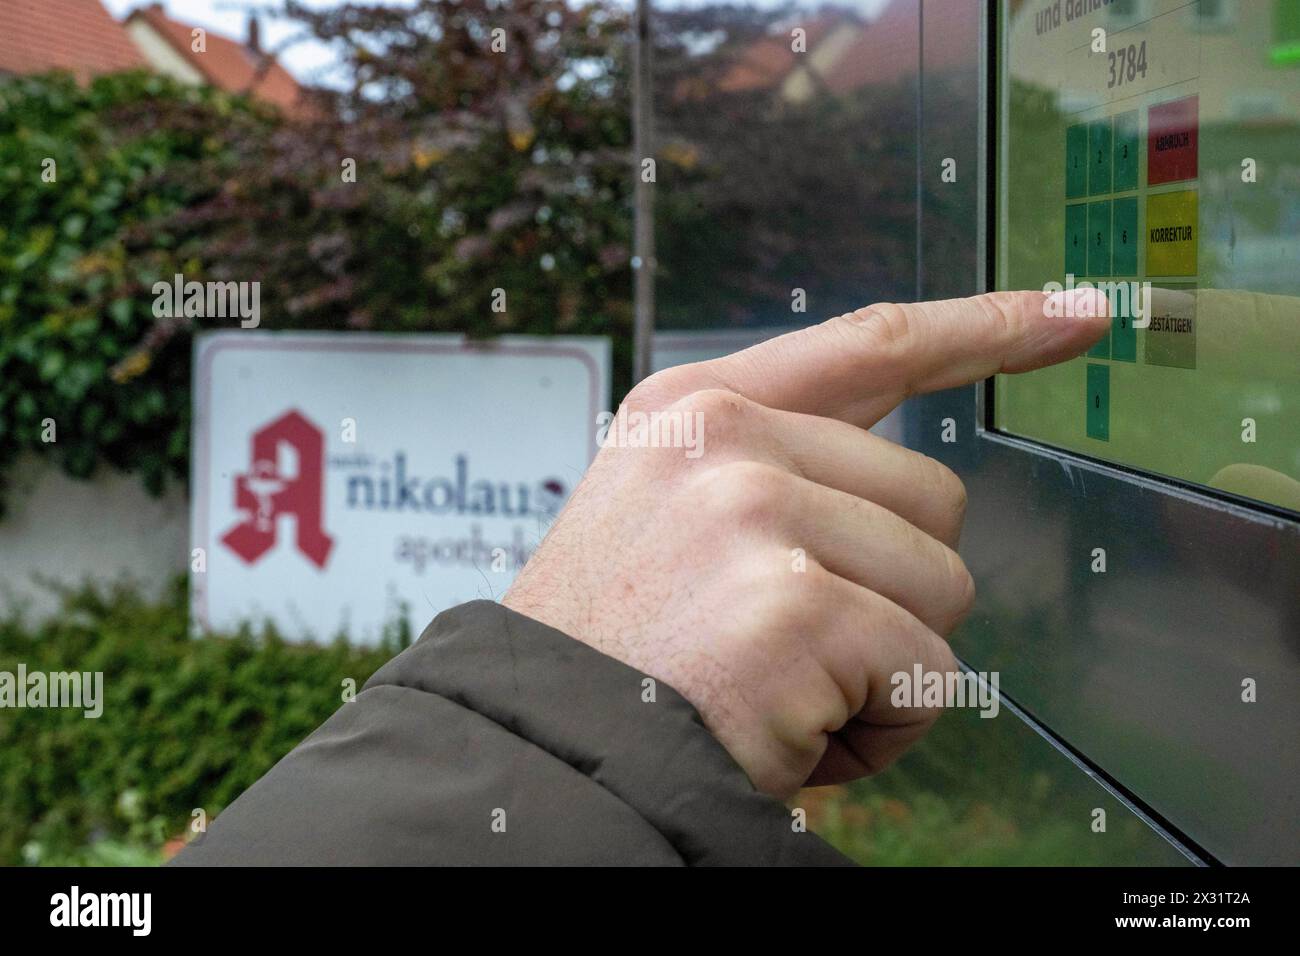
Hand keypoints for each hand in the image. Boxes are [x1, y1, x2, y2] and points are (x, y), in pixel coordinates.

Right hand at [505, 289, 1107, 797]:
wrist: (541, 751)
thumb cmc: (618, 651)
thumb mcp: (668, 516)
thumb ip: (781, 470)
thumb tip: (922, 485)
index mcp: (694, 408)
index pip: (873, 344)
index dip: (988, 326)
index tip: (1078, 312)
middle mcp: (723, 439)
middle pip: (934, 498)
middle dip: (893, 589)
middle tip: (790, 642)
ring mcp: (756, 513)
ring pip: (944, 587)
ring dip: (887, 662)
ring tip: (782, 688)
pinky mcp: (796, 604)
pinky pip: (927, 672)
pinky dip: (885, 728)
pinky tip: (796, 732)